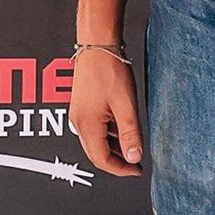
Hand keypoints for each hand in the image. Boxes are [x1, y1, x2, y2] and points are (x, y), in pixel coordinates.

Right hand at [68, 47, 144, 177]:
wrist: (96, 46)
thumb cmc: (109, 70)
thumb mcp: (126, 105)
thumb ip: (130, 134)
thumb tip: (134, 157)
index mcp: (87, 125)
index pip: (102, 159)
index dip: (120, 169)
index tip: (136, 169)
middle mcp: (79, 122)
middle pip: (96, 153)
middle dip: (117, 161)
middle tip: (136, 163)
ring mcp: (78, 114)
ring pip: (95, 142)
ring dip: (113, 148)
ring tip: (133, 146)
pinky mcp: (81, 106)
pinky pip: (94, 129)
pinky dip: (108, 135)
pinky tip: (122, 129)